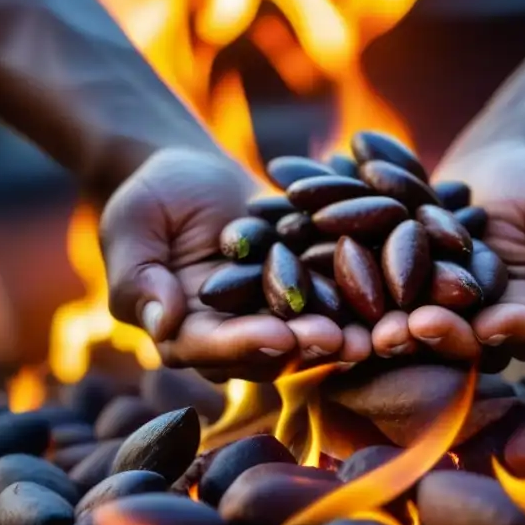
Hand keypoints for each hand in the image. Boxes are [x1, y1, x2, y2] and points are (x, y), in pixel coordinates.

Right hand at [100, 148, 370, 381]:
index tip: (277, 335)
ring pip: (308, 336)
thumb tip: (159, 320)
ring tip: (375, 333)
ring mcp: (271, 318)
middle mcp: (233, 338)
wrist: (190, 172)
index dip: (246, 343)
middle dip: (306, 347)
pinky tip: (392, 300)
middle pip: (270, 352)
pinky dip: (361, 304)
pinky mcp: (304, 293)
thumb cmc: (150, 199)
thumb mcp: (133, 226)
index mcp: (184, 333)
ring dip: (342, 338)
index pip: (213, 347)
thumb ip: (139, 276)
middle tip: (339, 341)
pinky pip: (334, 302)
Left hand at [370, 139, 524, 365]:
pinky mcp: (407, 284)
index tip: (490, 325)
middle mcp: (484, 318)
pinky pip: (386, 296)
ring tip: (381, 329)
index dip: (508, 331)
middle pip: (466, 342)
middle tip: (418, 328)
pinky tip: (347, 296)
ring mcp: (442, 305)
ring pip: (422, 329)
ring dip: (400, 333)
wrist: (497, 155)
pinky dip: (368, 300)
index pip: (524, 332)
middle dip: (443, 337)